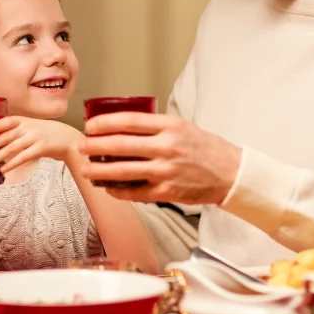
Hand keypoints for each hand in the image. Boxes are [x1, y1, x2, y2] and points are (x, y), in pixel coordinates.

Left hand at [0, 116, 83, 172]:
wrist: (68, 138)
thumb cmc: (44, 133)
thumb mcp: (30, 126)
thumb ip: (15, 130)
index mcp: (24, 120)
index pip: (7, 121)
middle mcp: (28, 127)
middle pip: (6, 137)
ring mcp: (35, 138)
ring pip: (12, 148)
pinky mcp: (41, 148)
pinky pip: (23, 157)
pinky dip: (12, 163)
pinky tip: (3, 170)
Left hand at [79, 113, 240, 203]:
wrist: (230, 174)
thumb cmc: (204, 148)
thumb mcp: (182, 127)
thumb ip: (154, 126)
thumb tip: (121, 126)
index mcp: (169, 126)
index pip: (129, 121)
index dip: (104, 123)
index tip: (90, 125)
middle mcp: (166, 147)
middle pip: (119, 145)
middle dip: (94, 147)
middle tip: (82, 147)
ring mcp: (165, 172)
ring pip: (122, 171)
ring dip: (99, 171)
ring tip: (86, 170)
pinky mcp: (166, 193)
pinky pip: (133, 192)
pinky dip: (117, 190)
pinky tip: (107, 187)